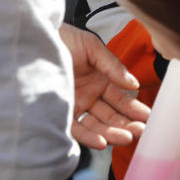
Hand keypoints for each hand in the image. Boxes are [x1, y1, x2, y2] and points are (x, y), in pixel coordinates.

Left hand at [59, 24, 150, 149]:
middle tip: (141, 130)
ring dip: (113, 133)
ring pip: (97, 126)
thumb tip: (134, 85)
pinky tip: (103, 141)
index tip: (147, 117)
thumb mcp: (91, 47)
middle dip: (127, 124)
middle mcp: (88, 96)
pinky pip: (76, 130)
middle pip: (111, 116)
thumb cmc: (61, 38)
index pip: (120, 100)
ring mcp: (74, 107)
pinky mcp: (58, 115)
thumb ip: (113, 66)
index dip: (134, 109)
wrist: (31, 41)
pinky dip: (90, 138)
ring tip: (127, 137)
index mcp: (100, 80)